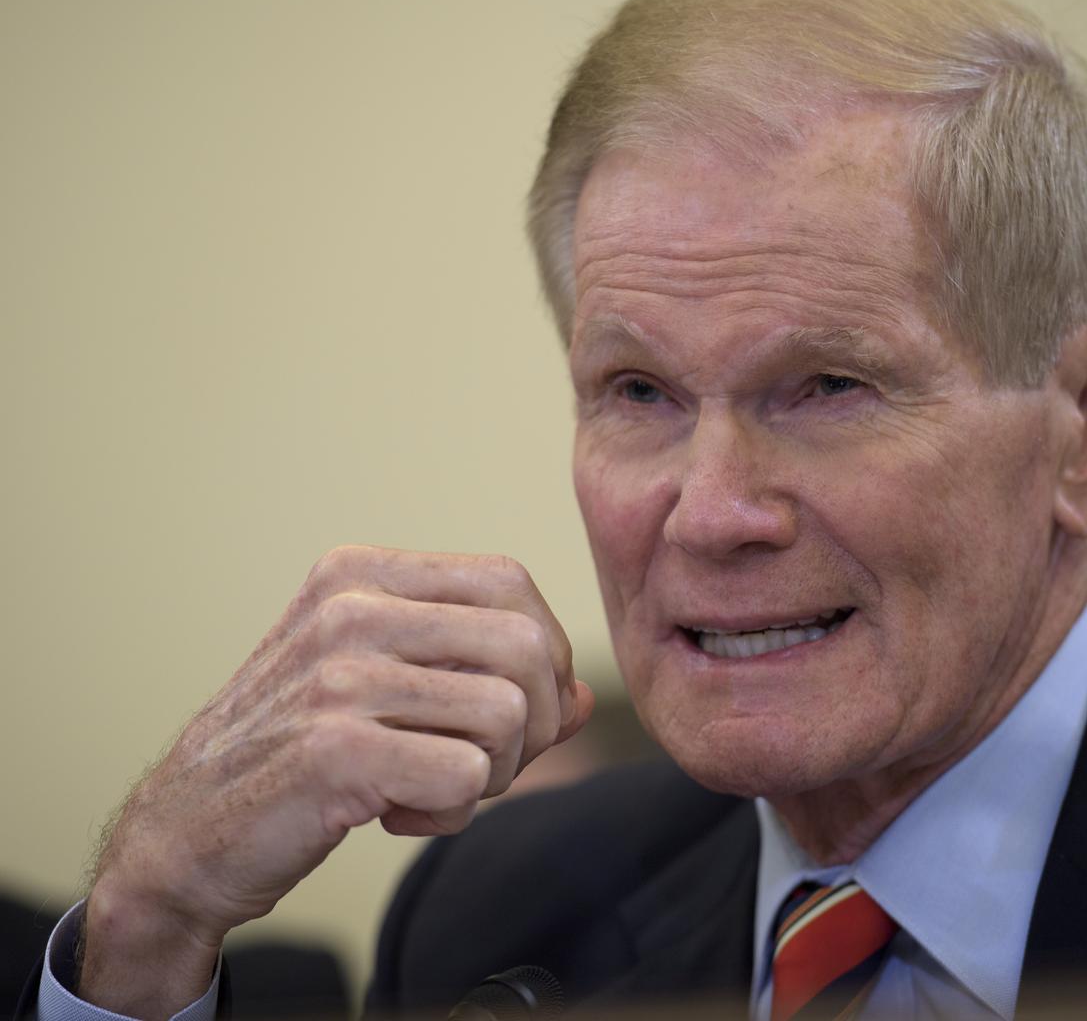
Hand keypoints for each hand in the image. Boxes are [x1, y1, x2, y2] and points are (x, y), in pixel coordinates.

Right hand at [79, 546, 592, 1018]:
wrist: (184, 831)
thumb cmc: (297, 751)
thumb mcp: (385, 686)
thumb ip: (483, 675)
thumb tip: (583, 695)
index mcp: (361, 575)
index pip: (510, 582)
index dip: (541, 651)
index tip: (513, 707)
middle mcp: (349, 609)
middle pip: (526, 645)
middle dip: (533, 720)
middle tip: (481, 761)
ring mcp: (339, 675)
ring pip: (510, 713)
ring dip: (493, 773)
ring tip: (432, 786)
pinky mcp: (335, 749)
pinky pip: (467, 776)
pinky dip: (452, 812)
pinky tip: (397, 815)